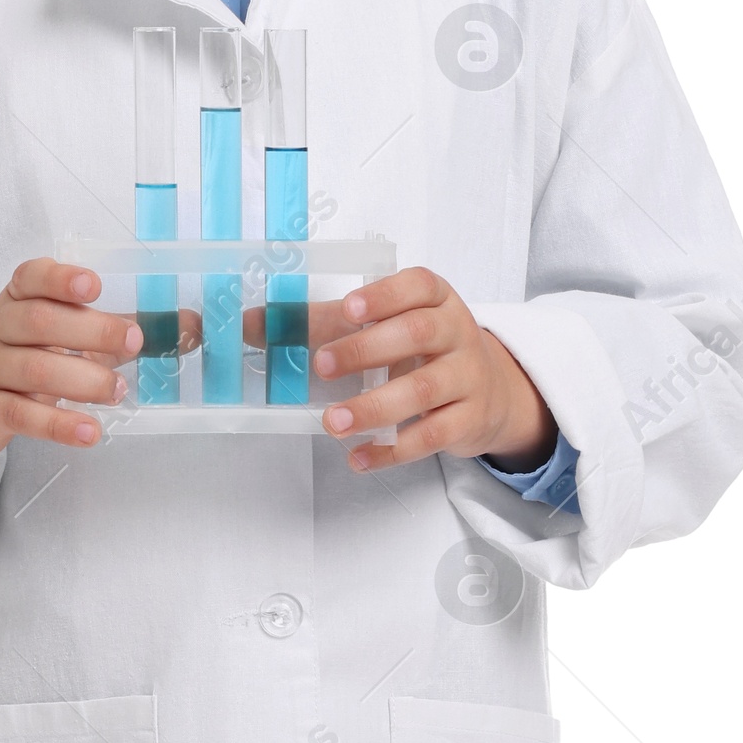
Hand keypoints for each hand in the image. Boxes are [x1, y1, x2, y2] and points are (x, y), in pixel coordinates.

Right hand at [0, 259, 142, 475]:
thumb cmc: (14, 362)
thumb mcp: (52, 338)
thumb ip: (111, 333)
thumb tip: (190, 328)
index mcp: (16, 300)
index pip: (30, 278)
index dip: (60, 280)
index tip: (93, 286)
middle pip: (38, 323)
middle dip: (90, 331)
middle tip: (133, 343)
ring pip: (33, 371)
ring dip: (82, 381)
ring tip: (117, 392)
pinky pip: (21, 416)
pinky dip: (58, 424)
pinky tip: (89, 431)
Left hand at [311, 268, 555, 473]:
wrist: (488, 392)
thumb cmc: (421, 351)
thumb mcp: (383, 327)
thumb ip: (321, 324)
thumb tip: (253, 323)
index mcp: (436, 299)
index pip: (418, 286)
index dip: (384, 295)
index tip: (348, 309)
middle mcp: (457, 331)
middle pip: (417, 333)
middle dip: (366, 350)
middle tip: (322, 366)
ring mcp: (468, 376)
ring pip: (423, 390)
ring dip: (374, 407)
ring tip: (333, 422)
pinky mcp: (470, 419)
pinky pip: (431, 436)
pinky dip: (392, 450)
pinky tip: (359, 457)